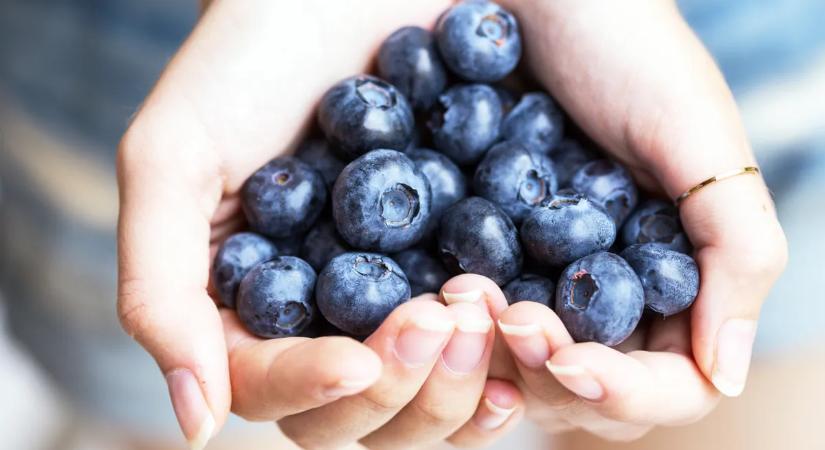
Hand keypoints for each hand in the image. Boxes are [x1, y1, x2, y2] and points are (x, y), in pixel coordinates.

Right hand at [117, 1, 521, 447]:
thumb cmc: (253, 57)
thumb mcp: (178, 156)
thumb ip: (160, 290)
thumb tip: (193, 422)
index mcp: (245, 304)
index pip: (269, 387)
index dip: (311, 386)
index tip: (356, 360)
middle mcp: (320, 319)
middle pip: (353, 416)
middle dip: (398, 386)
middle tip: (441, 317)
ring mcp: (393, 303)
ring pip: (422, 404)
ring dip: (456, 382)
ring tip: (482, 311)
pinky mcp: (458, 274)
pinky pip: (484, 354)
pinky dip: (507, 361)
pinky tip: (524, 330)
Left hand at [488, 0, 787, 440]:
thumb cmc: (624, 42)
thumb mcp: (692, 132)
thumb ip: (736, 248)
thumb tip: (727, 376)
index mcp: (676, 272)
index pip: (668, 382)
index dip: (620, 389)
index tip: (567, 357)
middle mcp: (612, 286)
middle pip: (589, 389)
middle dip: (547, 370)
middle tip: (508, 316)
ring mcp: (546, 274)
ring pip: (525, 366)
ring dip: (495, 352)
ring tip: (465, 295)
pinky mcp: (491, 249)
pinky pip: (477, 316)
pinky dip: (462, 319)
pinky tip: (441, 290)